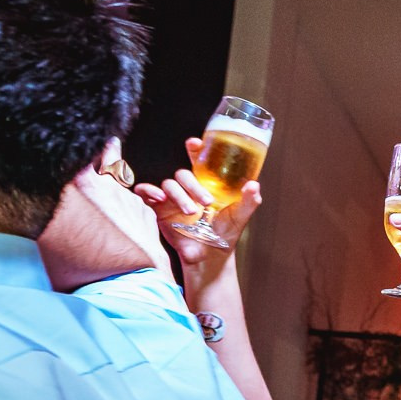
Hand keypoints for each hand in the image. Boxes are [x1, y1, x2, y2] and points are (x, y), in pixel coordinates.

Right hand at [135, 140, 259, 266]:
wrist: (209, 256)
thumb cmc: (225, 234)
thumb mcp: (240, 216)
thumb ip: (249, 201)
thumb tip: (254, 185)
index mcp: (207, 185)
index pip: (198, 161)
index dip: (195, 149)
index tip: (194, 143)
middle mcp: (188, 189)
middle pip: (183, 174)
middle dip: (192, 186)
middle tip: (205, 203)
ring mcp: (173, 198)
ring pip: (168, 185)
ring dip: (178, 195)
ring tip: (191, 212)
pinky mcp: (159, 209)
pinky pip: (147, 193)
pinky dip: (148, 191)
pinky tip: (157, 197)